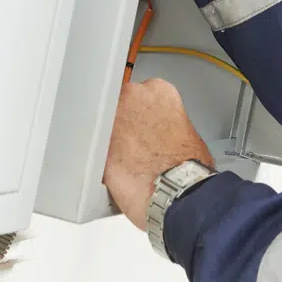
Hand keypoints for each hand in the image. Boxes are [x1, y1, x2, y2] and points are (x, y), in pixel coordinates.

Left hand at [104, 79, 214, 229]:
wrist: (176, 191)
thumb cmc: (187, 167)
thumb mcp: (187, 132)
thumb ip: (167, 123)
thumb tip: (161, 134)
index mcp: (159, 90)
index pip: (143, 94)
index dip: (143, 114)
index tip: (145, 127)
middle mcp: (133, 96)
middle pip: (120, 103)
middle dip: (124, 122)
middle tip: (136, 145)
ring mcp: (111, 117)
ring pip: (104, 123)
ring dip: (111, 139)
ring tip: (126, 160)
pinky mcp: (96, 143)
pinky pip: (93, 147)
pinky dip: (99, 157)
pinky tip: (113, 171)